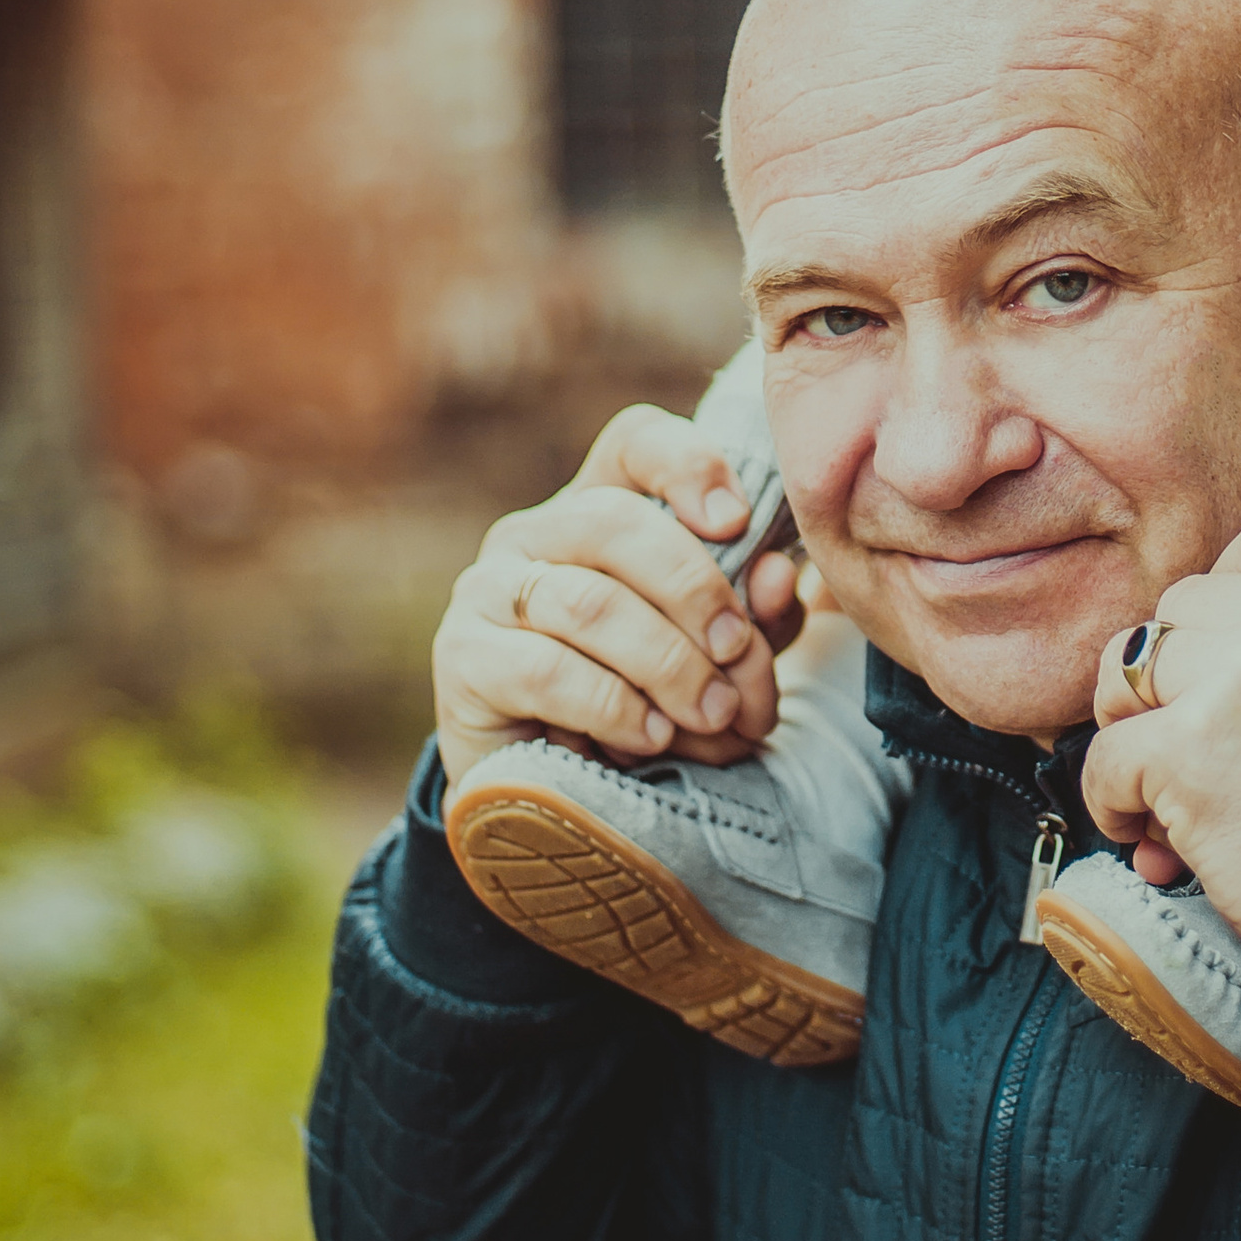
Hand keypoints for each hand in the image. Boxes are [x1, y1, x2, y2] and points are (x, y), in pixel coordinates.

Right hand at [431, 403, 803, 788]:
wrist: (553, 797)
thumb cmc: (650, 705)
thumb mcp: (718, 658)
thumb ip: (756, 617)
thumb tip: (776, 579)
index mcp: (599, 510)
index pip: (635, 443)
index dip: (689, 465)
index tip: (737, 521)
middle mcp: (534, 534)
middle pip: (614, 521)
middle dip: (693, 589)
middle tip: (737, 651)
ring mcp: (489, 591)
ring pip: (588, 603)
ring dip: (667, 662)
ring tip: (711, 712)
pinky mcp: (464, 659)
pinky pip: (547, 670)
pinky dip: (615, 705)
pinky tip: (652, 736)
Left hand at [1079, 503, 1240, 989]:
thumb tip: (1231, 629)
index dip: (1233, 586)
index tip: (1227, 646)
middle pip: (1188, 602)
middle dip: (1175, 671)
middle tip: (1189, 738)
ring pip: (1132, 666)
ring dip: (1134, 728)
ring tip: (1162, 789)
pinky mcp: (1188, 749)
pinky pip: (1105, 753)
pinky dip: (1113, 802)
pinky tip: (1151, 839)